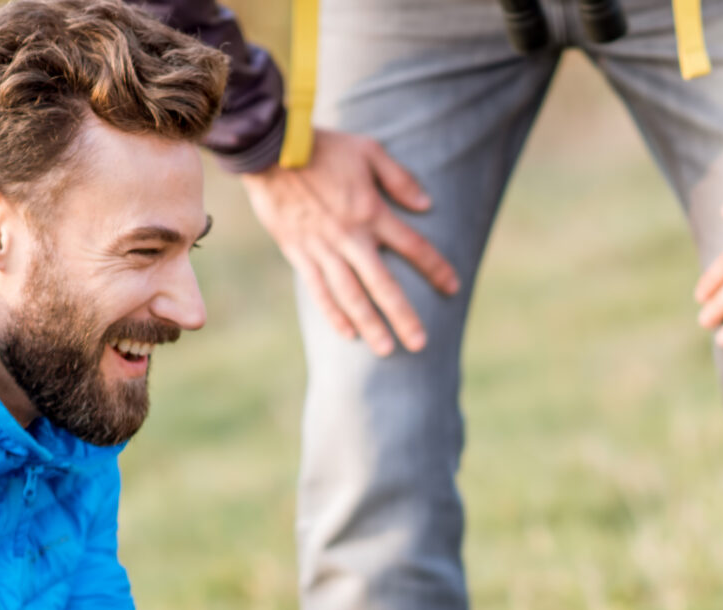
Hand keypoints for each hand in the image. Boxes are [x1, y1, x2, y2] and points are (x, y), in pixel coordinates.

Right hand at [243, 128, 461, 355]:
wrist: (269, 149)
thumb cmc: (322, 147)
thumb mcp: (368, 151)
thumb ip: (399, 179)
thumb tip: (427, 204)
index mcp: (371, 211)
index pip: (412, 246)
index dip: (434, 267)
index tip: (453, 288)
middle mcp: (350, 236)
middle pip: (382, 284)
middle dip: (403, 315)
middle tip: (420, 344)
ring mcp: (322, 247)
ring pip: (350, 294)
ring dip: (369, 324)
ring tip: (386, 350)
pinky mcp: (298, 252)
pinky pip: (317, 289)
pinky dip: (332, 313)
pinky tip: (347, 334)